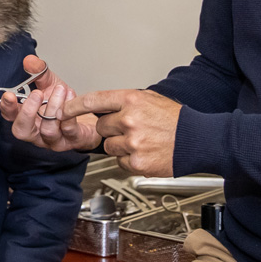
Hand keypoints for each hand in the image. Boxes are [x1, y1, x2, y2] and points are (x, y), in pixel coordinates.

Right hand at [0, 55, 101, 152]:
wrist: (87, 116)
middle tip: (37, 93)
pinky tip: (71, 96)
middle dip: (27, 112)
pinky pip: (68, 130)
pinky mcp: (72, 141)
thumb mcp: (50, 83)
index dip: (7, 107)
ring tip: (61, 89)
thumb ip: (39, 73)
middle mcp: (37, 132)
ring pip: (48, 130)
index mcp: (27, 118)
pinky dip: (70, 112)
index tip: (9, 94)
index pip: (10, 116)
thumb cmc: (64, 103)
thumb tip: (30, 60)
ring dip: (53, 107)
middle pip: (22, 131)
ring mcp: (53, 140)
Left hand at [65, 89, 181, 175]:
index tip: (64, 110)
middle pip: (100, 127)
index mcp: (131, 100)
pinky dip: (129, 159)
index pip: (94, 100)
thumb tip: (103, 107)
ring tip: (141, 142)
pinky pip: (119, 161)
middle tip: (130, 129)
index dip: (75, 106)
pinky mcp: (135, 162)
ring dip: (120, 146)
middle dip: (110, 129)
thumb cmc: (175, 120)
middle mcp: (129, 120)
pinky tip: (145, 152)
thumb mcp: (150, 99)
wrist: (196, 140)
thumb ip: (125, 102)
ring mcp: (132, 142)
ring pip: (109, 146)